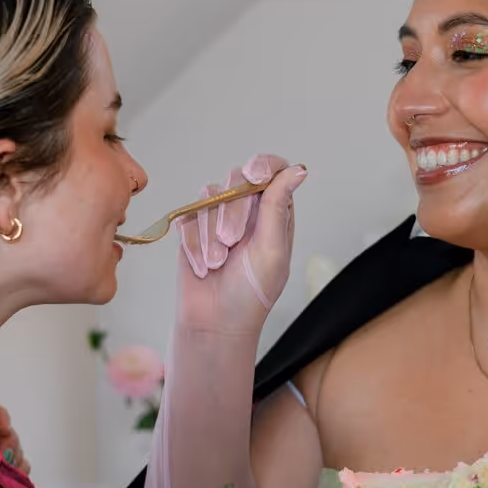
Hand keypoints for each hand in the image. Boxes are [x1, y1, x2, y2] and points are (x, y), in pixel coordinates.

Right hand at [176, 154, 306, 332]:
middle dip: (232, 211)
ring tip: (218, 263)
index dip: (264, 164)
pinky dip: (194, 244)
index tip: (254, 175)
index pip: (273, 171)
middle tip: (232, 242)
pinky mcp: (193, 229)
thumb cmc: (251, 294)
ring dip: (211, 234)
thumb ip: (278, 206)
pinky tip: (203, 267)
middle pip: (237, 179)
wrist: (214, 323)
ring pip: (209, 195)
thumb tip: (298, 169)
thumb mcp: (272, 250)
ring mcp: (218, 217)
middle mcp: (248, 211)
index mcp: (275, 213)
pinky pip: (188, 216)